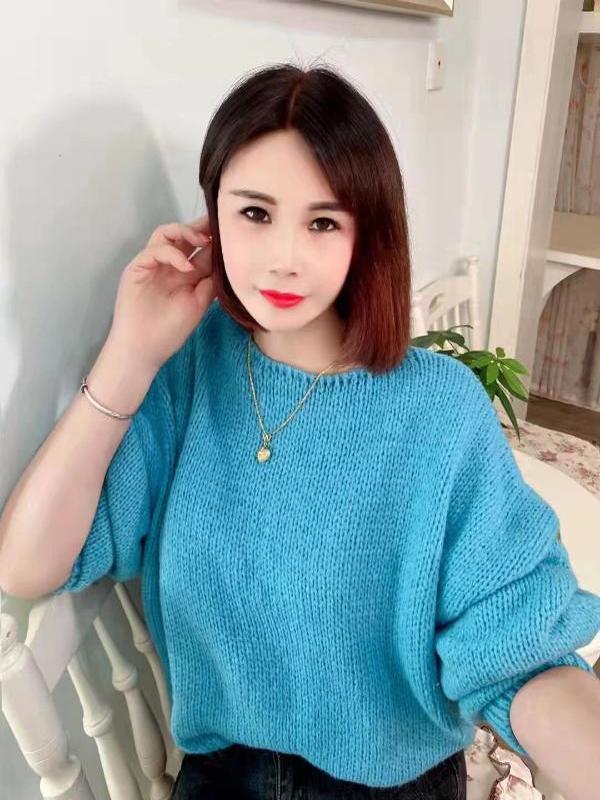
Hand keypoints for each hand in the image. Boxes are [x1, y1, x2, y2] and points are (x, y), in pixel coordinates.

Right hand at [108, 214, 215, 370]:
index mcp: (185, 273)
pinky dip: (172, 254)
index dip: (214, 238)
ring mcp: (152, 265)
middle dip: (201, 227)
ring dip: (185, 232)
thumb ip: (210, 282)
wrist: (144, 349)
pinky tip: (186, 267)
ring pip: (166, 233)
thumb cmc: (169, 331)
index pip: (200, 247)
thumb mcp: (199, 304)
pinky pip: (154, 250)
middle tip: (218, 224)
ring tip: (203, 241)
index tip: (231, 232)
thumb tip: (226, 261)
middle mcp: (169, 265)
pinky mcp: (137, 268)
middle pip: (183, 234)